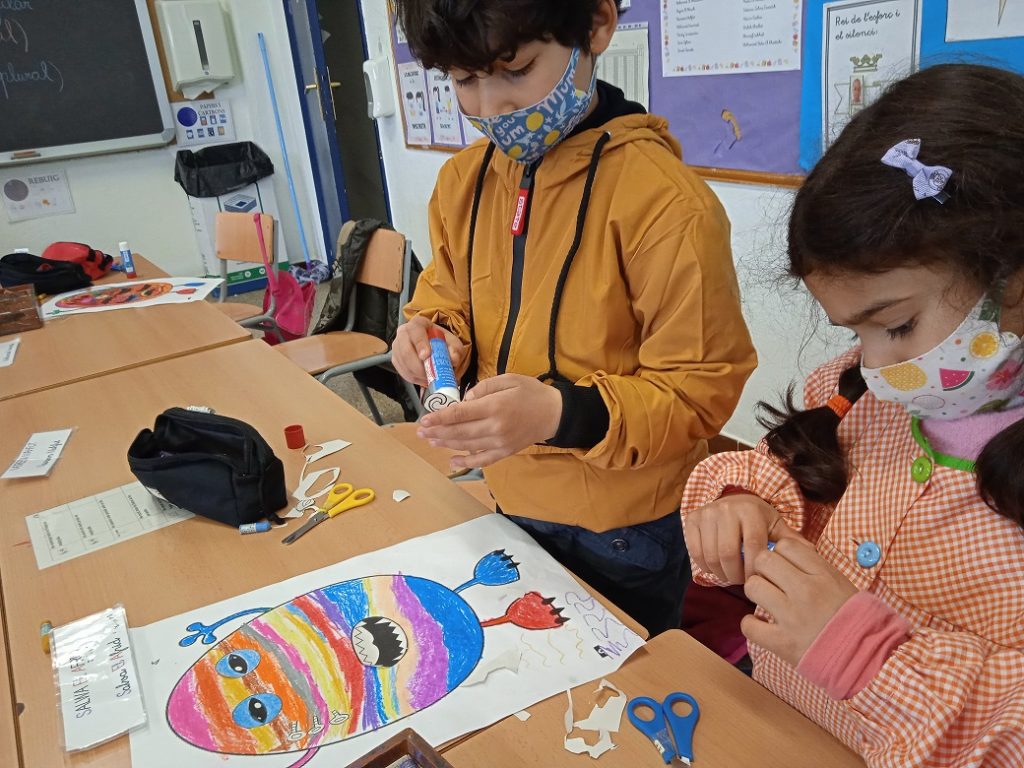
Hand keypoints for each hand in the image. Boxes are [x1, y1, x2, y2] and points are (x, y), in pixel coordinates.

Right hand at [391, 316, 465, 386]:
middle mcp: (404, 333)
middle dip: (417, 365)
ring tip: (430, 378)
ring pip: (403, 363)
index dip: (420, 344)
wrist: (435, 347)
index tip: (426, 356)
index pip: (415, 331)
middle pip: (405, 350)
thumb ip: (455, 349)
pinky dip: (414, 378)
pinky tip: (424, 379)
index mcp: (418, 323)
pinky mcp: (396, 359)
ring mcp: (397, 346)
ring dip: (417, 374)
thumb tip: (453, 358)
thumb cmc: (442, 342)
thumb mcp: (453, 343)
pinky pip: (402, 371)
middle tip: (430, 374)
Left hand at [417, 374, 561, 468]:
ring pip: (466, 446)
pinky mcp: (505, 452)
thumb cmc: (531, 393)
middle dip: (437, 432)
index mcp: (494, 406)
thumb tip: (464, 400)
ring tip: (431, 440)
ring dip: (446, 444)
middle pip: (459, 432)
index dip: (439, 418)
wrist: (555, 413)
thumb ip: (483, 388)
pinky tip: (452, 461)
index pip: (460, 413)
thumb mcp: (508, 379)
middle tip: (421, 431)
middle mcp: (495, 427)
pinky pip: (482, 460)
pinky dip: (466, 462)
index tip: (424, 419)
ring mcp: (500, 442)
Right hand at [684, 493, 783, 583]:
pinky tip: (715, 567)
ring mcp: (707, 513)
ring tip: (730, 575)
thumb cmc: (757, 518)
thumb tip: (812, 555)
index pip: (752, 547)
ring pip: (710, 555)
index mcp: (750, 510)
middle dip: (735, 575)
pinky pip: (695, 551)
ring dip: (721, 573)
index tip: (758, 579)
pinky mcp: (692, 519)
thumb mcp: (775, 525)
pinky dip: (705, 566)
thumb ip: (791, 541)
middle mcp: (726, 508)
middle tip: (742, 581)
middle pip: (727, 553)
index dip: (754, 569)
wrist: (733, 500)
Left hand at [741, 534, 858, 666]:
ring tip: (767, 601)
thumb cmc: (855, 619)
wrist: (868, 658)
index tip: (783, 565)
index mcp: (823, 575)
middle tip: (771, 582)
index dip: (780, 554)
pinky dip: (751, 625)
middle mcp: (806, 591)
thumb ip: (814, 567)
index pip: (786, 545)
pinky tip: (762, 626)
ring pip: (752, 586)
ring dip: (756, 592)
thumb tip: (784, 552)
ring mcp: (793, 616)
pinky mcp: (783, 642)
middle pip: (764, 560)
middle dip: (763, 569)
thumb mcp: (841, 583)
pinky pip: (748, 624)